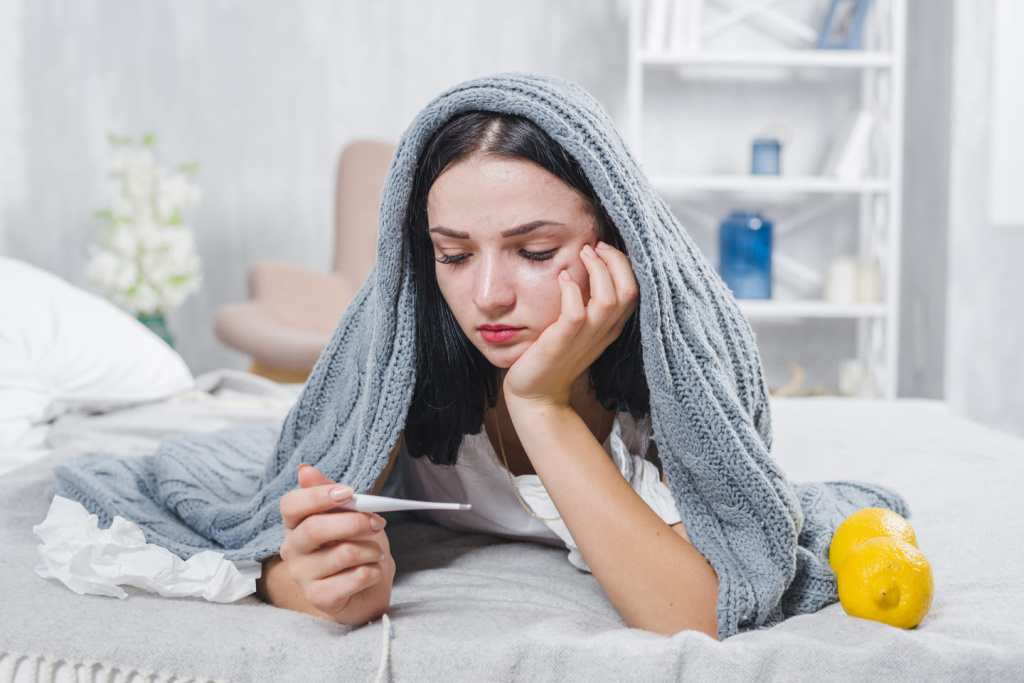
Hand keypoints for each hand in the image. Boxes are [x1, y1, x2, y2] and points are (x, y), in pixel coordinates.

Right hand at [277, 465, 394, 624]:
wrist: (369, 587)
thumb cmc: (356, 545)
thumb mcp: (349, 514)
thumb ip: (330, 492)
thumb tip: (305, 470)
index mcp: (296, 525)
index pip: (290, 505)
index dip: (319, 496)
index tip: (349, 493)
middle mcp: (292, 550)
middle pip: (315, 528)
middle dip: (355, 522)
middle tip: (377, 523)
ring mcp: (303, 576)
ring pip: (343, 553)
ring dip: (371, 550)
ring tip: (376, 553)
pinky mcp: (320, 599)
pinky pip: (355, 578)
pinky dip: (373, 572)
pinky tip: (372, 573)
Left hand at [503, 240, 637, 407]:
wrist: (537, 393)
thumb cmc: (554, 356)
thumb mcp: (579, 328)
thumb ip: (587, 303)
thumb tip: (587, 267)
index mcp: (611, 326)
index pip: (633, 289)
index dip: (623, 264)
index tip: (603, 248)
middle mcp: (604, 331)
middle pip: (629, 290)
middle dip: (616, 261)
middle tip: (595, 246)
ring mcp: (585, 337)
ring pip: (609, 299)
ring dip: (598, 270)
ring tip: (583, 253)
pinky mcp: (562, 342)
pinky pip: (576, 313)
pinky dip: (571, 290)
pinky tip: (562, 277)